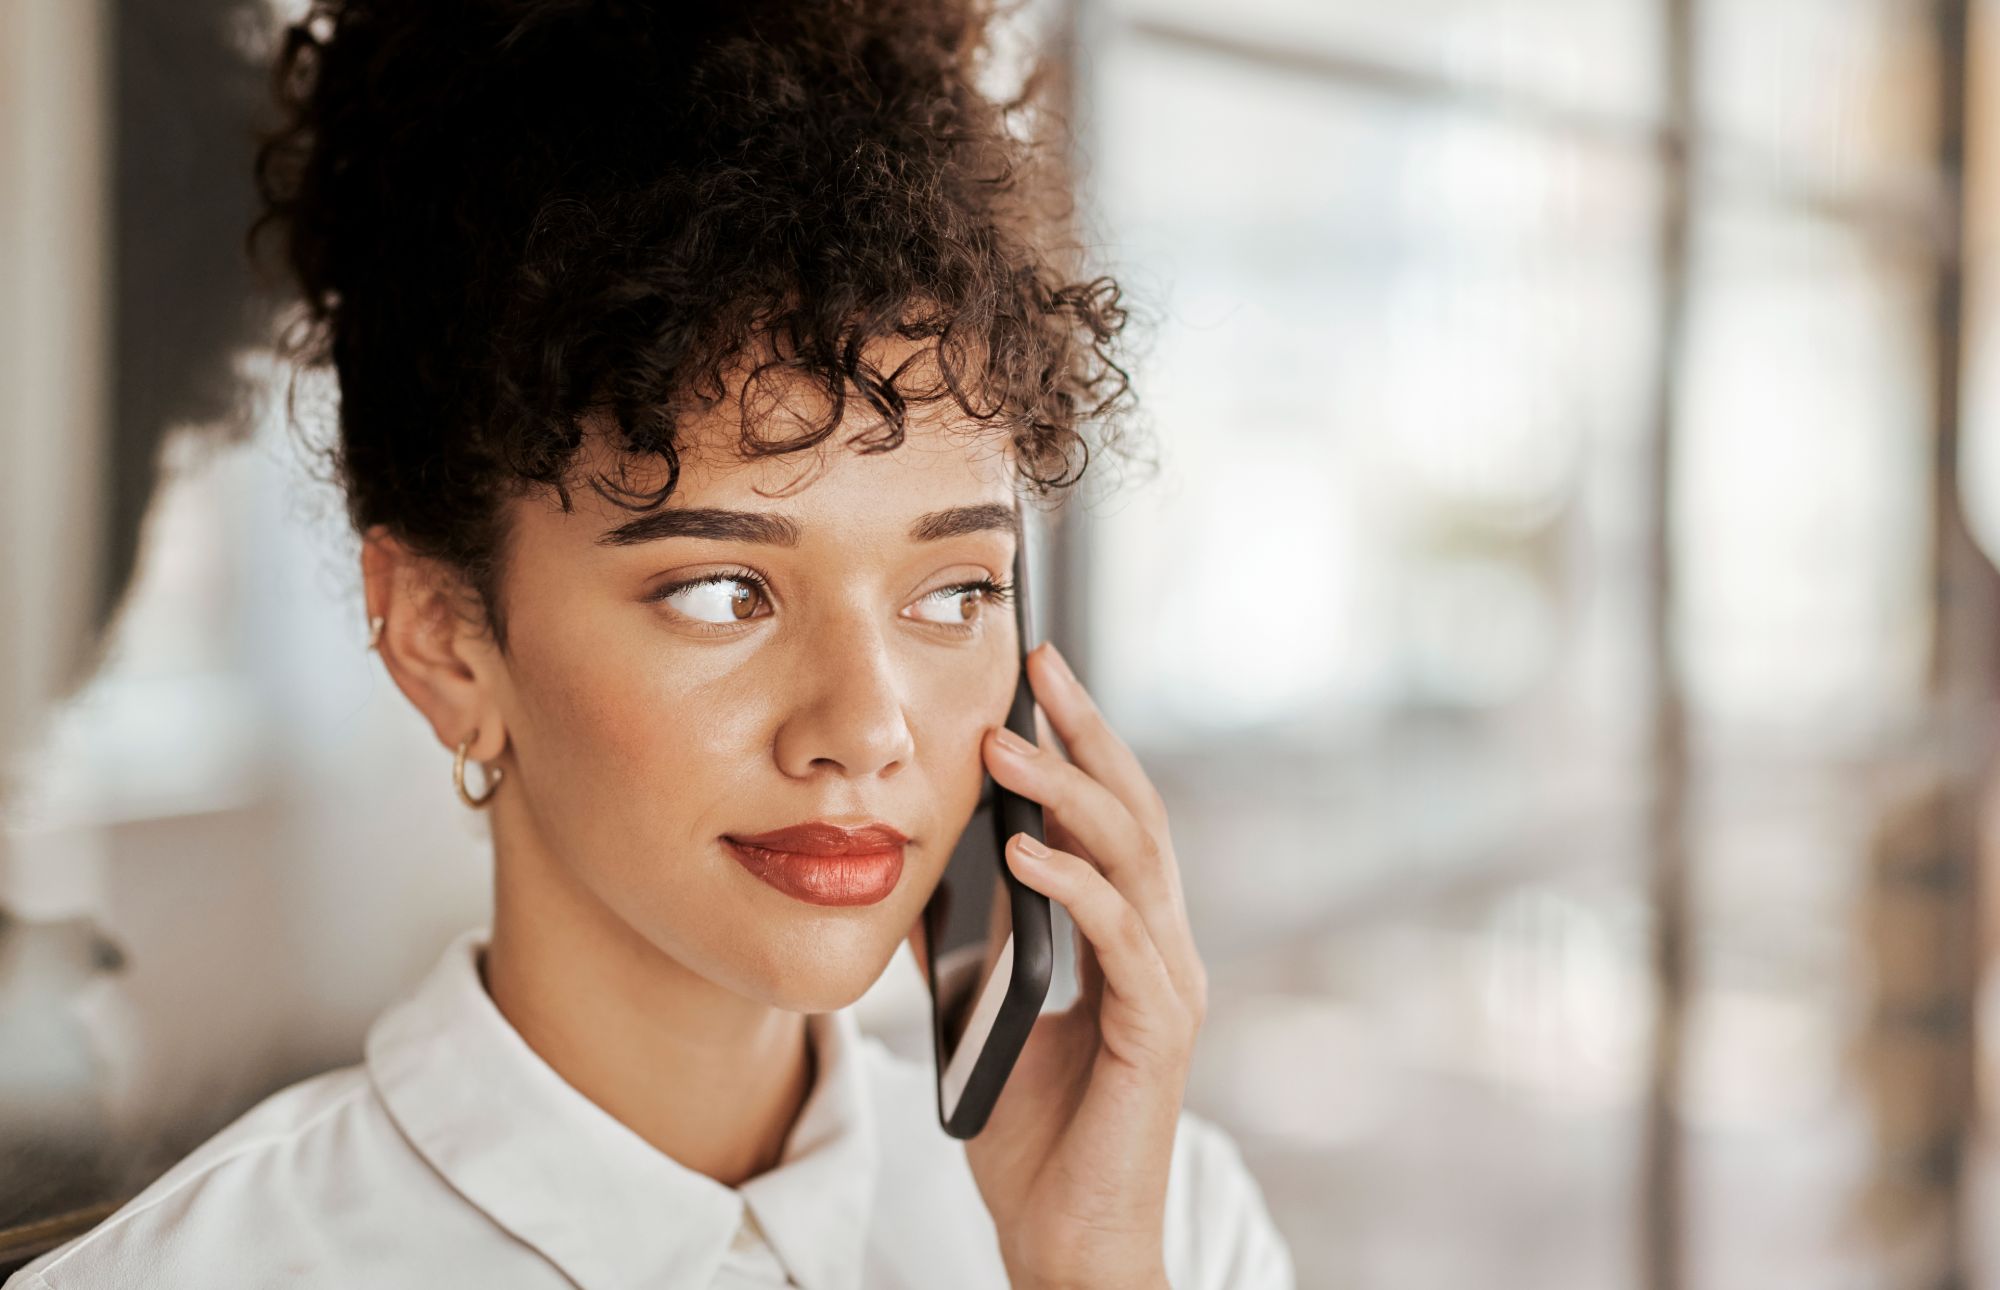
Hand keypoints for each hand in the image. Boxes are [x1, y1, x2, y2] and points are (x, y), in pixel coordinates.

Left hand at [916, 640, 1207, 1289]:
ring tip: (1008, 745)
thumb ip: (961, 943)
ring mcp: (1168, 986)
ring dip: (1068, 794)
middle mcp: (1162, 947)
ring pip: (1134, 860)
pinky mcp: (1157, 1033)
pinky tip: (1024, 852)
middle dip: (1087, 732)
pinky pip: (1119, 939)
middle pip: (1136, 812)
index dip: (1077, 741)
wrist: (1065, 1238)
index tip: (1033, 674)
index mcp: (1126, 936)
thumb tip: (907, 871)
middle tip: (1039, 664)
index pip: (1110, 815)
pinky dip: (1073, 887)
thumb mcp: (979, 1014)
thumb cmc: (1032, 1132)